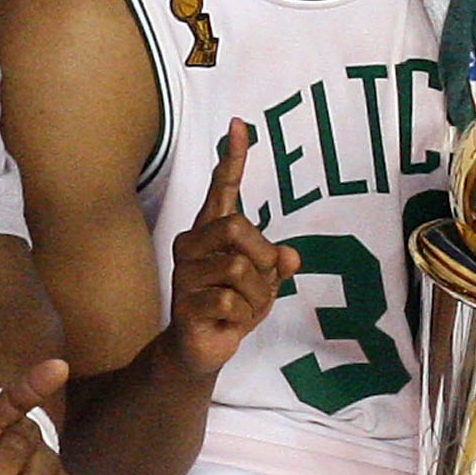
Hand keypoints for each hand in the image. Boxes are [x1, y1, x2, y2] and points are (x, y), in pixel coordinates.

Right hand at [161, 119, 296, 379]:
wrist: (203, 349)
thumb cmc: (232, 308)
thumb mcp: (265, 283)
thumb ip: (276, 264)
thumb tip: (290, 256)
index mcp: (211, 231)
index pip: (222, 188)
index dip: (232, 158)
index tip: (239, 124)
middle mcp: (192, 244)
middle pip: (239, 227)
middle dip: (262, 257)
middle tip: (262, 280)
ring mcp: (184, 272)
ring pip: (239, 268)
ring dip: (257, 295)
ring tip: (245, 307)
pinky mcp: (184, 301)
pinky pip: (231, 301)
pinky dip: (245, 316)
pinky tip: (231, 322)